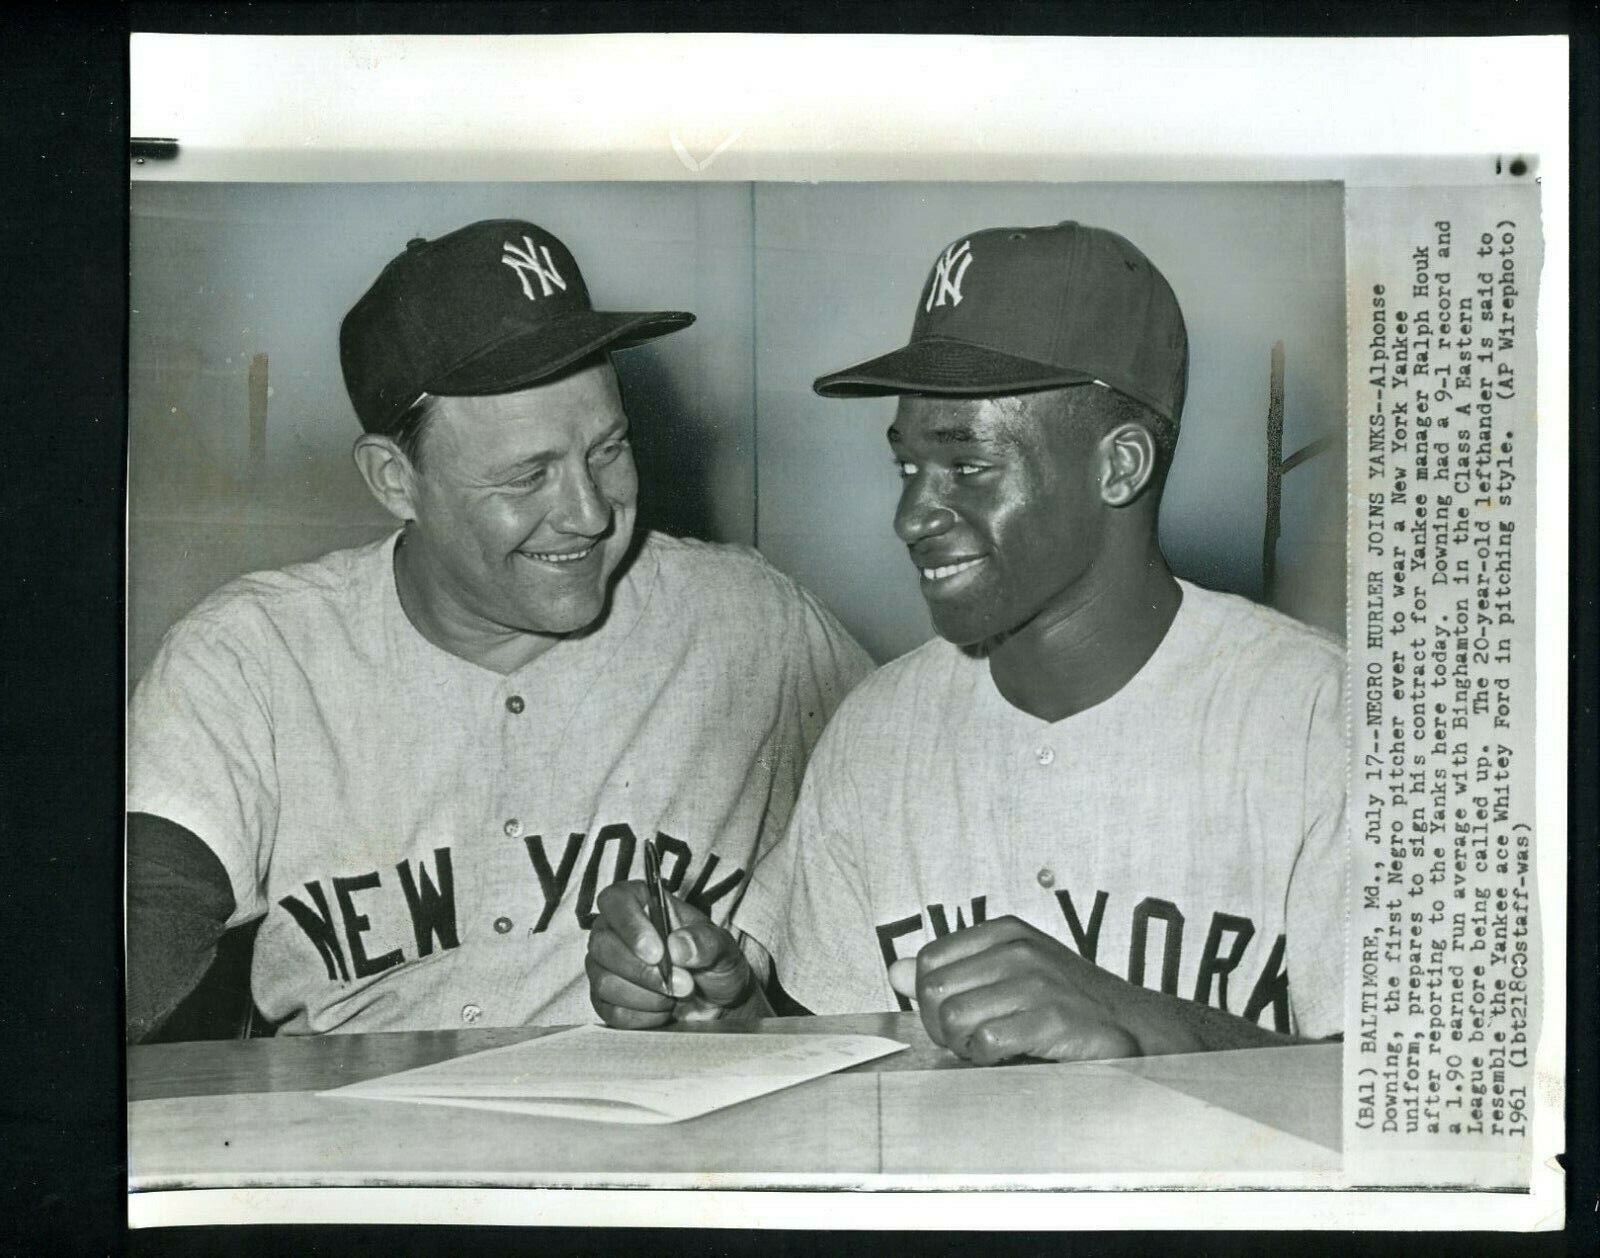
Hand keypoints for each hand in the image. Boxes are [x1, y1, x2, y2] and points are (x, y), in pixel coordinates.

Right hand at [586, 880, 754, 1028]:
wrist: (714, 1000)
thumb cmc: (712, 961)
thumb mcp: (722, 947)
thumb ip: (705, 942)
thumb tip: (678, 946)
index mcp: (640, 902)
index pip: (615, 900)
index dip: (630, 926)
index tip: (657, 953)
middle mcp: (614, 930)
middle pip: (603, 945)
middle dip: (644, 971)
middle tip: (683, 983)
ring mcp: (604, 966)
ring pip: (604, 981)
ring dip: (646, 995)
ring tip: (677, 995)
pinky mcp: (603, 1000)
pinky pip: (610, 1010)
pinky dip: (642, 1016)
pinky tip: (663, 1010)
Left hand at [888, 915, 1180, 1064]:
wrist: (1134, 1027)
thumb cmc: (1066, 1003)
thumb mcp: (1009, 974)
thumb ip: (954, 971)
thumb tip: (896, 971)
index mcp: (1004, 932)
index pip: (928, 961)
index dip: (931, 999)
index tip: (956, 1017)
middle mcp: (1018, 949)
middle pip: (933, 991)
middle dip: (943, 1026)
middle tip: (971, 1040)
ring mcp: (1037, 981)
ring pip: (954, 1018)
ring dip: (964, 1046)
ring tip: (992, 1048)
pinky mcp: (1053, 1018)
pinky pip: (986, 1041)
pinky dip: (987, 1058)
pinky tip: (1009, 1056)